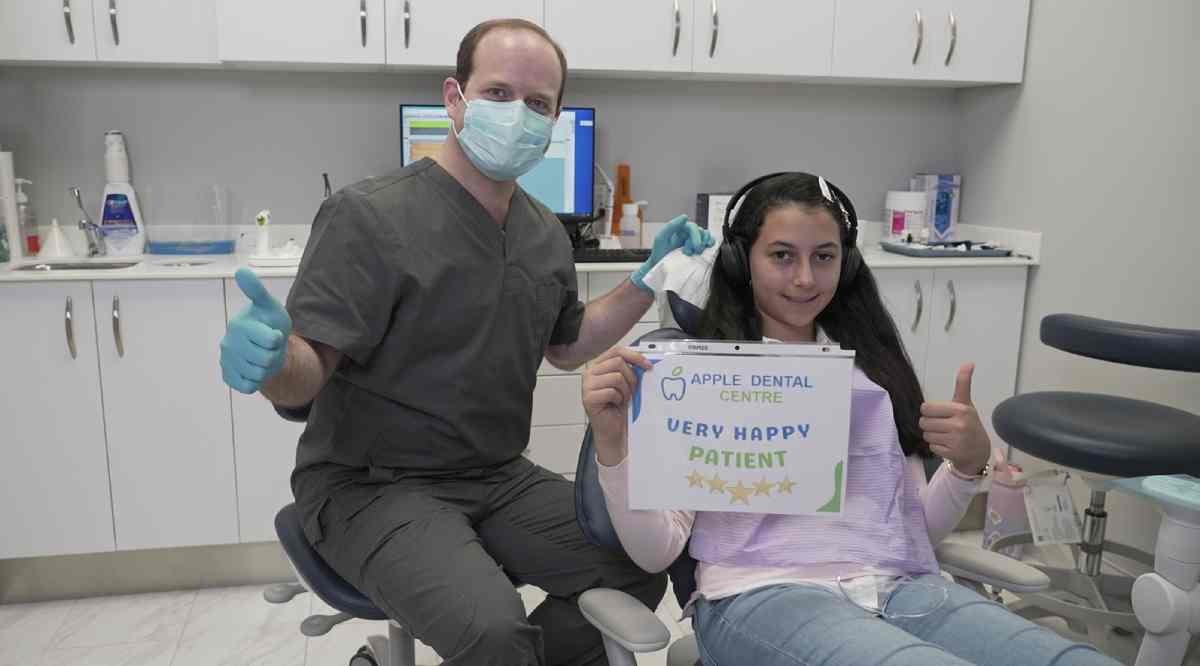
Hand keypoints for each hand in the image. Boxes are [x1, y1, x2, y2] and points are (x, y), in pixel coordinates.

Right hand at [221, 268, 292, 393]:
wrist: (266, 346)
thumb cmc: (269, 323)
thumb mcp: (270, 306)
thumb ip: (257, 291)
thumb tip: (241, 270)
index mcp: (239, 325)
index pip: (271, 340)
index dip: (278, 339)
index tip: (274, 334)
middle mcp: (228, 343)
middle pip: (266, 359)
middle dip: (274, 354)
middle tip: (269, 347)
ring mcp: (226, 360)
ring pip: (258, 374)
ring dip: (267, 368)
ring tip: (263, 356)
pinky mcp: (227, 376)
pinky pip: (248, 386)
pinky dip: (256, 381)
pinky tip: (254, 369)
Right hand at [582, 347, 651, 463]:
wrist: (614, 430)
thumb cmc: (620, 407)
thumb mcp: (628, 383)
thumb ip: (631, 370)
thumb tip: (646, 361)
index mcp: (599, 365)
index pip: (617, 351)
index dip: (634, 355)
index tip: (648, 365)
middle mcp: (590, 372)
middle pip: (618, 362)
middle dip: (631, 377)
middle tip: (632, 390)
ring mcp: (587, 385)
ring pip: (616, 376)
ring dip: (625, 390)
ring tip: (622, 399)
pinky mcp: (588, 397)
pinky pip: (611, 391)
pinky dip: (618, 399)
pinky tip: (615, 405)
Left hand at [630, 214, 713, 292]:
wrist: (661, 268)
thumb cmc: (659, 253)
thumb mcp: (661, 238)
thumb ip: (670, 226)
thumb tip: (685, 216)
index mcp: (680, 228)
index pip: (692, 227)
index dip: (695, 235)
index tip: (694, 245)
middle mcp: (688, 233)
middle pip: (700, 232)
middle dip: (698, 242)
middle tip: (693, 252)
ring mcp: (694, 240)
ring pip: (706, 236)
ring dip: (704, 244)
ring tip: (697, 252)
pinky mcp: (698, 248)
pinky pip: (709, 241)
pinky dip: (710, 244)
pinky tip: (707, 249)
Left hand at [920, 363, 990, 474]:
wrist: (980, 451)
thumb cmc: (969, 424)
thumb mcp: (966, 403)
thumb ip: (963, 384)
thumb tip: (968, 363)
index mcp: (960, 409)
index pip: (926, 408)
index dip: (929, 412)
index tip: (939, 414)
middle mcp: (959, 424)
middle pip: (924, 422)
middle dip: (930, 425)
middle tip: (942, 427)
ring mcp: (956, 440)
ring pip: (926, 435)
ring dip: (932, 436)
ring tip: (945, 436)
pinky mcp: (952, 453)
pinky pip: (931, 447)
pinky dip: (937, 447)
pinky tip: (947, 445)